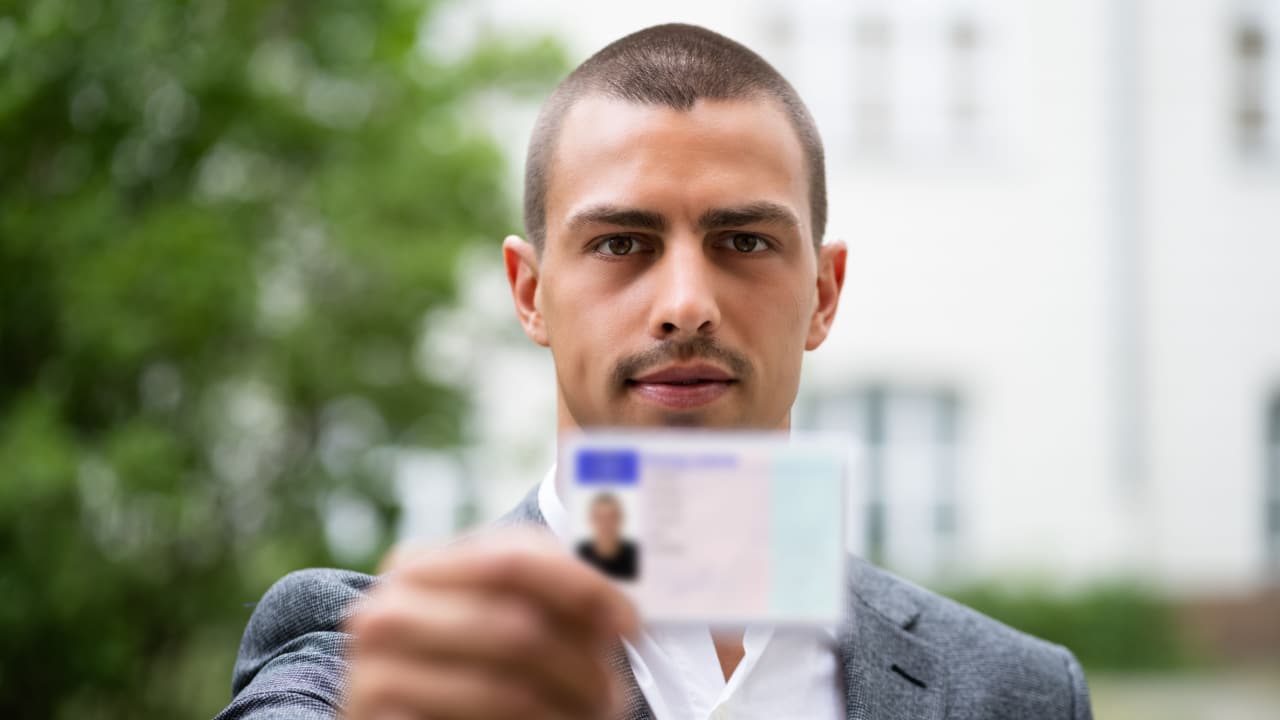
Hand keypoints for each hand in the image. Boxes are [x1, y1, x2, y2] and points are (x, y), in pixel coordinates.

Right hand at [342, 527, 638, 718]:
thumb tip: (623, 611)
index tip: (630, 624)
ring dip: (566, 711)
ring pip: (508, 690)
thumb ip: (546, 598)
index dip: (584, 589)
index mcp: (422, 564)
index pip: (516, 558)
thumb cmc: (467, 671)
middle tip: (612, 693)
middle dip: (582, 666)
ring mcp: (374, 669)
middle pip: (518, 627)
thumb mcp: (498, 620)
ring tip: (586, 717)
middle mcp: (389, 607)